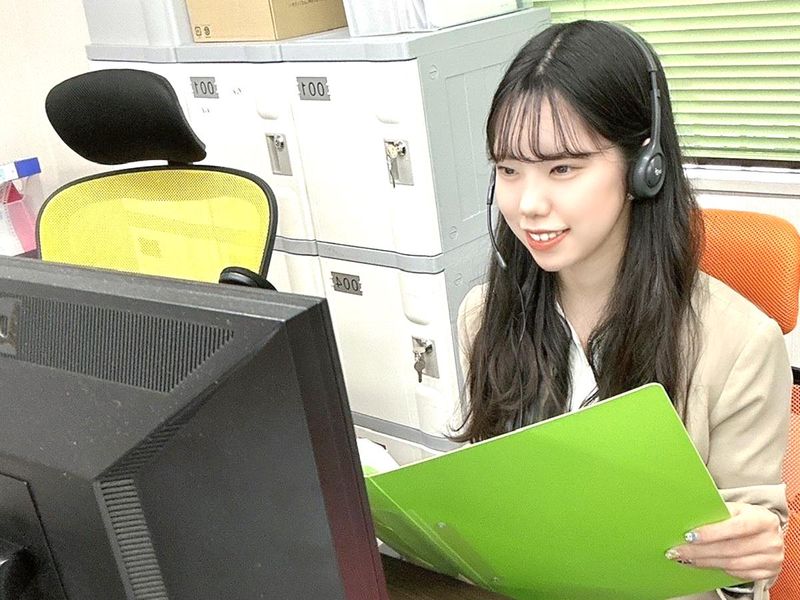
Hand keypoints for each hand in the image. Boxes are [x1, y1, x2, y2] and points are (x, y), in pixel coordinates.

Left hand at [665, 502, 783, 581]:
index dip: (711, 533)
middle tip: (678, 551)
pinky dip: (719, 569)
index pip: (735, 527)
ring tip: (686, 558)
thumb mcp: (736, 509)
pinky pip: (738, 574)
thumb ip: (717, 513)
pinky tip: (704, 564)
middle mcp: (770, 540)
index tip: (689, 536)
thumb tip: (686, 516)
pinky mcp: (768, 572)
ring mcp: (771, 558)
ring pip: (732, 564)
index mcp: (762, 519)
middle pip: (730, 549)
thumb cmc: (746, 517)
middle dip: (700, 551)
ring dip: (705, 562)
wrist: (768, 531)